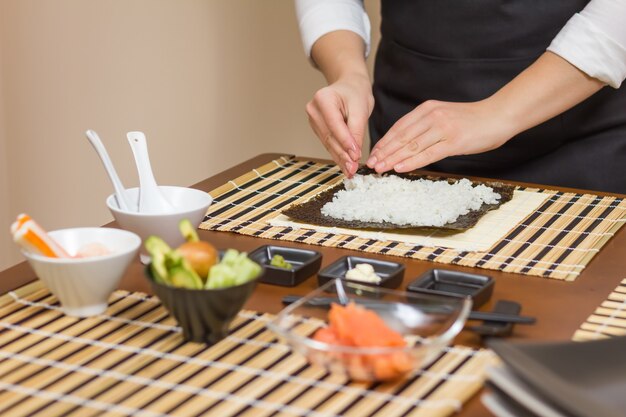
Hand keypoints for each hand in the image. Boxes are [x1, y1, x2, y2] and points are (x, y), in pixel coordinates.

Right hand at [306, 73, 373, 176]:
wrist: (350, 86)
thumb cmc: (356, 93)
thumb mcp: (361, 108)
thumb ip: (356, 131)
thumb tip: (354, 154)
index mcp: (323, 98)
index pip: (334, 125)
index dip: (345, 142)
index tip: (356, 156)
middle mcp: (313, 109)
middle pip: (329, 136)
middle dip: (342, 154)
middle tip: (353, 169)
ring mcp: (313, 119)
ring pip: (328, 143)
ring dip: (340, 158)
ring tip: (350, 171)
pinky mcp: (317, 128)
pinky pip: (328, 143)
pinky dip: (338, 154)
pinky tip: (345, 165)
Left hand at [366, 99, 516, 172]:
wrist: (498, 115)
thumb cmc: (472, 120)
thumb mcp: (444, 115)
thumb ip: (426, 125)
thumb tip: (407, 143)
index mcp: (427, 109)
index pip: (399, 127)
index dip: (385, 141)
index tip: (374, 153)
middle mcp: (432, 116)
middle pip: (401, 137)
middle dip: (384, 152)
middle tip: (371, 164)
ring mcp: (442, 128)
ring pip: (411, 146)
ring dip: (393, 159)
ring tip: (380, 168)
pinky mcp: (453, 141)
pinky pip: (427, 153)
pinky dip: (411, 162)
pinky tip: (400, 168)